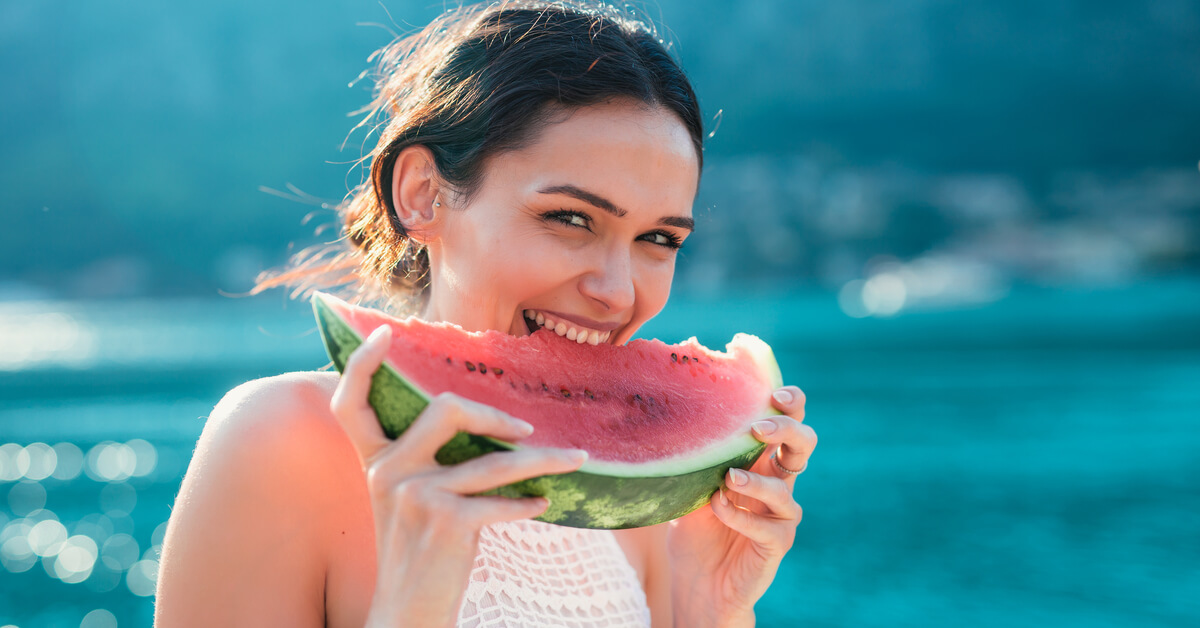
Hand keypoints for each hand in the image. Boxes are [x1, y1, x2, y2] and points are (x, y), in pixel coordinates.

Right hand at [330, 325, 587, 627]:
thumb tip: (477, 417)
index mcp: (374, 461)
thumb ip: (425, 459)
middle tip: (528, 431)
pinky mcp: (444, 521)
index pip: (350, 402)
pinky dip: (528, 502)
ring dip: (544, 460)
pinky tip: (543, 504)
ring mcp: (414, 495)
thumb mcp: (408, 499)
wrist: (407, 613)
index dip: (362, 364)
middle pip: (447, 409)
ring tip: (575, 460)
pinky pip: (501, 500)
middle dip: (497, 416)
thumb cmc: (420, 552)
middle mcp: (387, 471)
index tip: (386, 333)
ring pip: (494, 460)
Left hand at [666, 385, 814, 626]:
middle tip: (757, 427)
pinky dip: (742, 516)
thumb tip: (675, 418)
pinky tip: (718, 508)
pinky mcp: (776, 544)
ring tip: (729, 478)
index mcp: (761, 460)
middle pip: (803, 445)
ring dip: (757, 482)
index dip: (791, 403)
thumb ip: (695, 457)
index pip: (787, 422)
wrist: (697, 582)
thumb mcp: (689, 486)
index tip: (774, 393)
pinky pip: (769, 528)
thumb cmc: (694, 528)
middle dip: (787, 430)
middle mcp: (778, 482)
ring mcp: (781, 515)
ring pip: (785, 490)